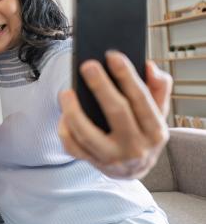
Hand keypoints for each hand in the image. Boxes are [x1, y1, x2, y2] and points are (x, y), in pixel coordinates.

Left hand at [58, 50, 172, 178]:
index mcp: (155, 130)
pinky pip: (73, 147)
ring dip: (74, 111)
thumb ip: (158, 87)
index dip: (127, 76)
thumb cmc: (144, 130)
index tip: (113, 55)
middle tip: (87, 65)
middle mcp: (136, 147)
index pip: (141, 99)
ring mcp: (113, 158)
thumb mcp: (159, 111)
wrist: (135, 169)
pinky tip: (63, 114)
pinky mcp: (94, 164)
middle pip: (116, 113)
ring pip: (88, 134)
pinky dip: (65, 130)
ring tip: (66, 92)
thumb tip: (148, 65)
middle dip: (101, 87)